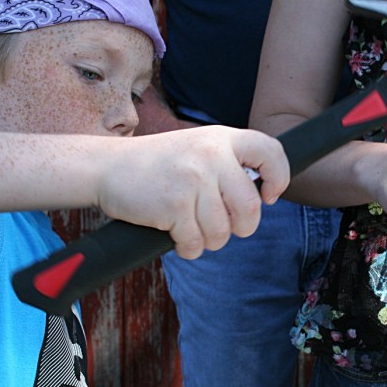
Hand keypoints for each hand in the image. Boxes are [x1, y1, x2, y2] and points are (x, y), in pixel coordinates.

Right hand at [97, 125, 289, 258]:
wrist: (107, 166)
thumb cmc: (157, 164)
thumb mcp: (197, 148)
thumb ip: (228, 164)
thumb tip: (262, 196)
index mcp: (221, 138)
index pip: (271, 152)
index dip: (278, 178)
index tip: (268, 195)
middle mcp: (211, 155)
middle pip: (250, 208)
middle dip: (241, 227)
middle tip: (224, 226)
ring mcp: (193, 180)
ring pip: (222, 232)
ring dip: (209, 240)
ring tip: (190, 226)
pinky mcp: (174, 205)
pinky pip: (196, 243)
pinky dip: (187, 247)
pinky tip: (174, 234)